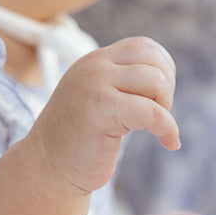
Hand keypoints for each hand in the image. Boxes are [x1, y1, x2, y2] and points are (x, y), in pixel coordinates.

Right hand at [31, 37, 179, 193]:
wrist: (46, 167)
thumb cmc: (78, 141)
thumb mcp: (100, 100)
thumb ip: (122, 84)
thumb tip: (166, 79)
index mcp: (95, 61)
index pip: (143, 46)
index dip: (163, 70)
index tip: (159, 99)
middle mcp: (94, 67)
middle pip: (153, 59)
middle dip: (166, 88)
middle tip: (156, 116)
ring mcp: (95, 85)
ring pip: (155, 80)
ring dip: (165, 106)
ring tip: (156, 127)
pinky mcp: (101, 109)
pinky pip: (152, 111)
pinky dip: (168, 128)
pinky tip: (169, 143)